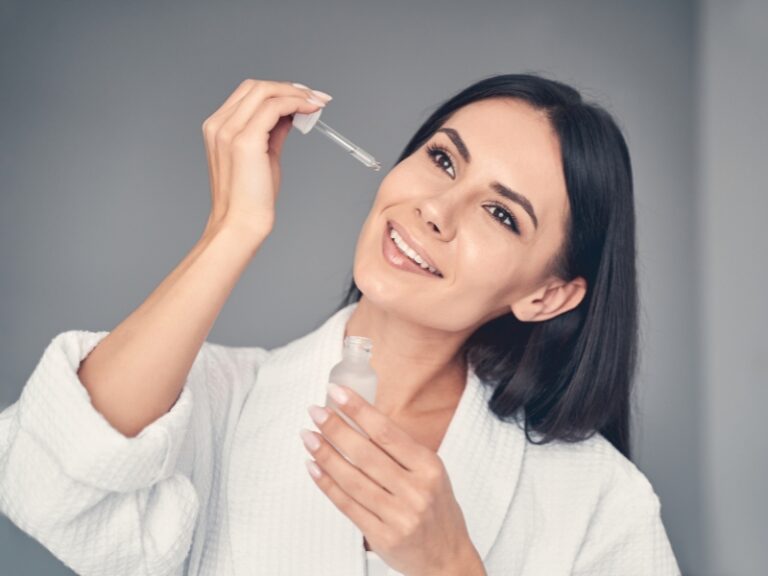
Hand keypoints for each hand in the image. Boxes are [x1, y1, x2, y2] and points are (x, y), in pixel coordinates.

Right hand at [200, 78, 330, 243]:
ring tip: (317, 103)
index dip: (279, 90)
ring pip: (265, 91)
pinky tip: (310, 110)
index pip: (249, 94)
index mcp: (218, 128)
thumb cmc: (251, 198)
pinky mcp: (245, 140)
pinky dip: (296, 103)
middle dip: (290, 87)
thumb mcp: (264, 155)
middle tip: (316, 97)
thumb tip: (290, 114)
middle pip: (256, 87)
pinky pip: (274, 107)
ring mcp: (229, 131)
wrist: (241, 224)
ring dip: (296, 93)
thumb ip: (272, 131)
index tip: (304, 97)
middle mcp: (219, 125)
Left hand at [300, 383, 483, 575]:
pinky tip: (314, 467)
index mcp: (429, 467)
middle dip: (335, 428)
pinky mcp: (383, 536)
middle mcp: (415, 490)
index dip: (359, 410)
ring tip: (309, 436)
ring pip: (352, 479)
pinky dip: (327, 484)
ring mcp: (399, 515)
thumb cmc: (437, 509)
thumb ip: (401, 451)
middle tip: (316, 412)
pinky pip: (348, 505)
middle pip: (365, 453)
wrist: (448, 558)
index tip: (337, 393)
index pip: (387, 432)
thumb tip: (360, 420)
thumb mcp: (431, 472)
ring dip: (325, 454)